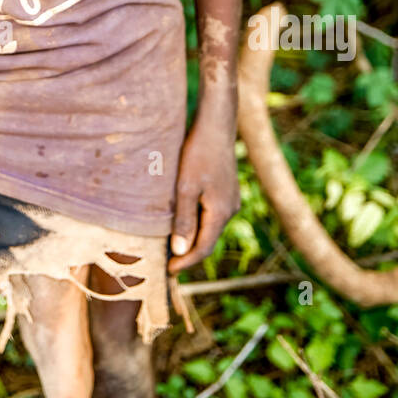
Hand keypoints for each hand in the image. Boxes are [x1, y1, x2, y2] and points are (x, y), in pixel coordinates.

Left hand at [167, 121, 240, 273]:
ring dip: (192, 238)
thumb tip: (180, 251)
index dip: (185, 262)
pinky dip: (197, 223)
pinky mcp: (226, 190)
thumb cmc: (198, 153)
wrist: (216, 125)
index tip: (168, 272)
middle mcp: (230, 210)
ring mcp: (230, 199)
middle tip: (166, 263)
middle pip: (208, 240)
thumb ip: (183, 220)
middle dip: (188, 253)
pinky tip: (183, 220)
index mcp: (221, 212)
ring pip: (209, 227)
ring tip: (171, 245)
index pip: (203, 248)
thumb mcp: (185, 187)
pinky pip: (211, 214)